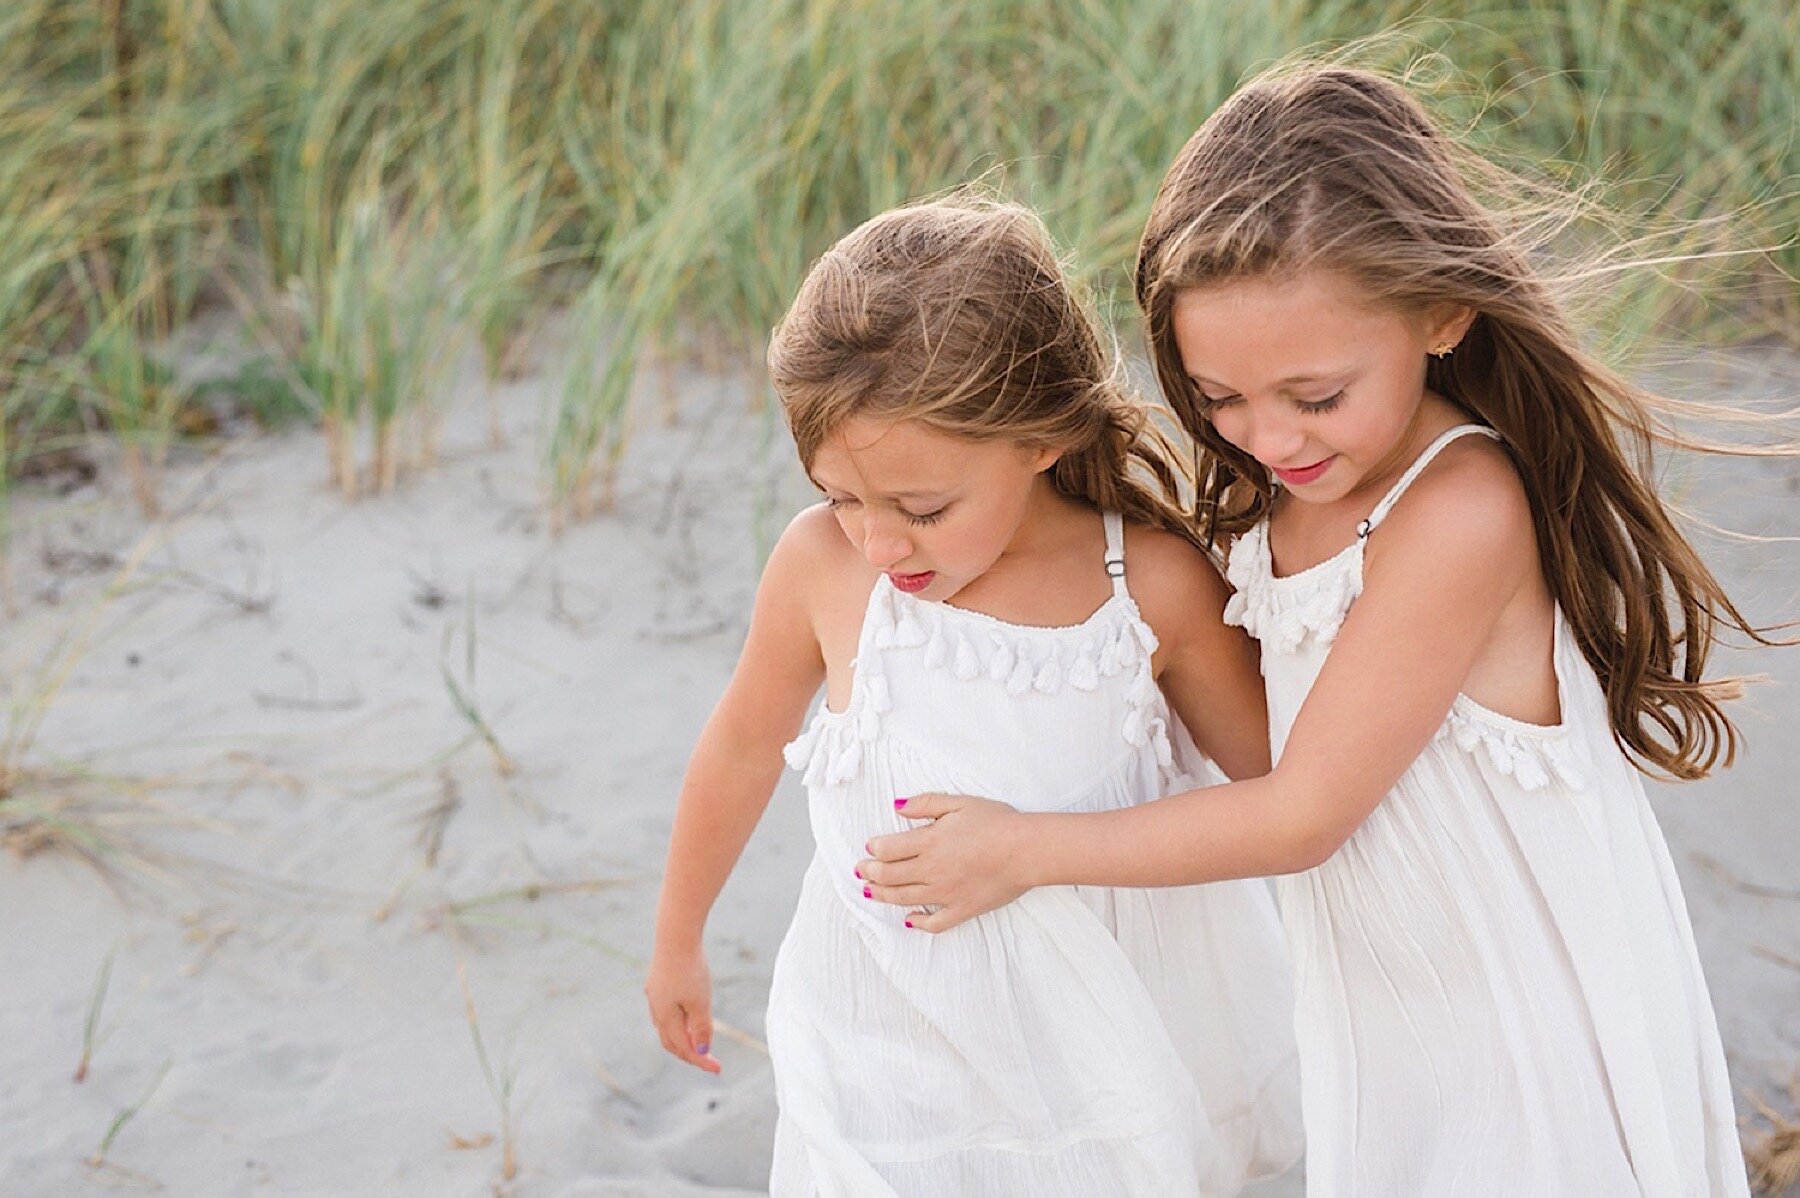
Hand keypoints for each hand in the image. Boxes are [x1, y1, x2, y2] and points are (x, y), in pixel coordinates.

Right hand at [644, 945, 721, 1073]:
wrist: (676, 936)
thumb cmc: (690, 969)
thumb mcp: (700, 1002)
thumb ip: (701, 1028)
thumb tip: (701, 1052)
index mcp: (665, 1017)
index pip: (683, 1048)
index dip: (700, 1061)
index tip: (718, 1070)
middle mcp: (656, 1008)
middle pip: (671, 1041)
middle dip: (689, 1054)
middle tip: (709, 1061)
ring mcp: (655, 995)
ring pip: (667, 1026)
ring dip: (682, 1038)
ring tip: (699, 1044)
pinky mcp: (658, 982)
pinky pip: (666, 1011)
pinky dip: (678, 1022)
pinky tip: (688, 1017)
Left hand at [856, 793, 1029, 932]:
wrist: (1027, 850)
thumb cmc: (997, 822)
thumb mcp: (959, 803)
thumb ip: (925, 804)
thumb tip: (897, 807)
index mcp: (929, 842)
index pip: (888, 849)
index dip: (874, 848)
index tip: (870, 847)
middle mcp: (931, 870)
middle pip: (890, 875)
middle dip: (871, 872)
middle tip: (861, 871)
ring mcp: (945, 893)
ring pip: (904, 899)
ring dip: (883, 895)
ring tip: (871, 892)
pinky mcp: (962, 910)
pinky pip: (934, 923)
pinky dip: (918, 923)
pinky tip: (909, 921)